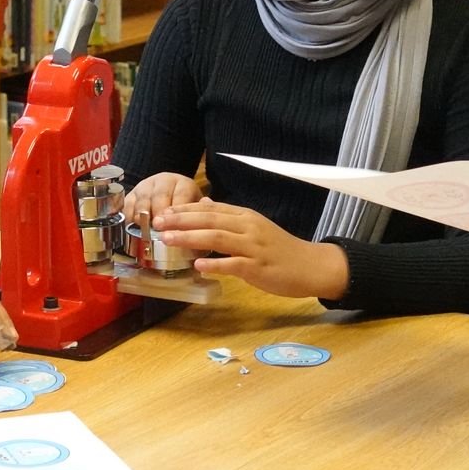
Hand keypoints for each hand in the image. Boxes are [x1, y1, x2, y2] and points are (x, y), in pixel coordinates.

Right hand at [121, 172, 202, 225]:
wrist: (168, 199)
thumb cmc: (184, 211)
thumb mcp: (195, 212)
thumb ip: (196, 217)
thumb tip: (195, 224)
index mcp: (184, 184)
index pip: (182, 194)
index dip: (177, 212)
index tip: (175, 227)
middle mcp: (164, 181)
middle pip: (160, 195)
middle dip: (159, 213)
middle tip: (159, 228)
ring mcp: (146, 186)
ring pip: (143, 198)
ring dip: (144, 215)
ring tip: (146, 229)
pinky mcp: (132, 193)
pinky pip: (128, 203)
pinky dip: (130, 216)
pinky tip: (134, 226)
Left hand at [153, 198, 348, 299]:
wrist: (311, 265)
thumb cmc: (279, 249)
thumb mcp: (254, 226)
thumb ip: (229, 217)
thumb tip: (205, 203)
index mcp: (245, 216)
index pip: (210, 209)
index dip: (184, 210)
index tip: (162, 212)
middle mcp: (248, 227)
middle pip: (210, 219)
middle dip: (181, 221)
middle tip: (157, 223)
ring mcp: (253, 246)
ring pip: (217, 238)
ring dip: (190, 238)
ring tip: (168, 240)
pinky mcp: (258, 267)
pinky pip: (233, 264)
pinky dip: (215, 264)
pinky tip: (198, 265)